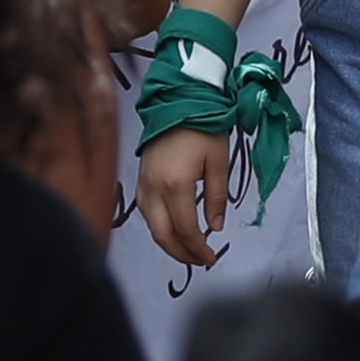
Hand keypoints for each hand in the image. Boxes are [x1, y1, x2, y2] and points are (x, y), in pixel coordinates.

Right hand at [137, 132, 236, 272]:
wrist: (179, 99)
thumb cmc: (203, 128)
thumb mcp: (219, 163)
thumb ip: (216, 198)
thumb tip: (215, 228)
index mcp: (176, 185)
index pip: (186, 230)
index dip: (199, 250)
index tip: (212, 258)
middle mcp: (154, 188)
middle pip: (162, 235)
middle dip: (181, 254)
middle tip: (200, 261)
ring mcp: (144, 182)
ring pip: (150, 225)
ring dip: (168, 242)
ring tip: (188, 249)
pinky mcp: (140, 177)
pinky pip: (145, 210)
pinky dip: (158, 225)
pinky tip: (171, 228)